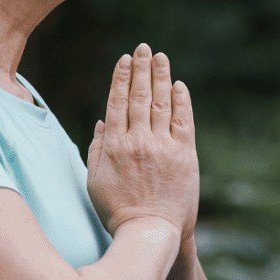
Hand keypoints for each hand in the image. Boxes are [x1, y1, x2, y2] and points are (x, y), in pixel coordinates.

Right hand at [86, 42, 198, 235]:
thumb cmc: (118, 210)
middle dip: (142, 69)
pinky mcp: (185, 156)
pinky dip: (181, 101)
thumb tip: (103, 120)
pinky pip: (183, 121)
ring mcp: (163, 147)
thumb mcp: (94, 180)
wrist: (150, 231)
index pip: (117, 102)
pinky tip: (178, 86)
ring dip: (161, 77)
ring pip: (161, 103)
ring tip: (160, 57)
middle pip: (139, 96)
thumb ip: (97, 148)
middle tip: (144, 48)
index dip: (121, 77)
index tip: (125, 59)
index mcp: (115, 146)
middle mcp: (139, 141)